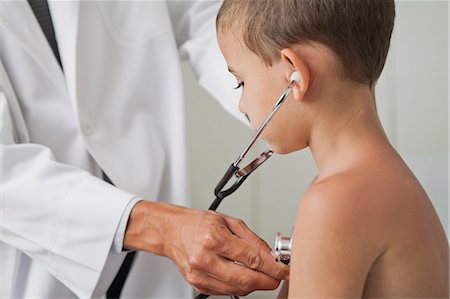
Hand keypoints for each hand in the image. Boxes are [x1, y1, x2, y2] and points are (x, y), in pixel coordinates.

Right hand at [124, 201, 288, 295]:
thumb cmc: (197, 223)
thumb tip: (271, 255)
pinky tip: (242, 275)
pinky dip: (239, 286)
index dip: (273, 267)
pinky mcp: (197, 284)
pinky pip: (226, 291)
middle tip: (278, 277)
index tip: (284, 270)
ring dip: (254, 284)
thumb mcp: (229, 221)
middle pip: (246, 280)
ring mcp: (200, 275)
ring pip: (238, 289)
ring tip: (261, 274)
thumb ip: (252, 239)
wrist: (171, 231)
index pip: (252, 259)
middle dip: (268, 281)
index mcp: (214, 239)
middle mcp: (205, 259)